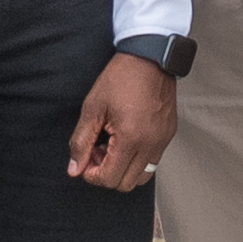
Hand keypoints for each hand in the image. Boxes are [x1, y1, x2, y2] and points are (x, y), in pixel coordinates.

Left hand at [68, 56, 175, 191]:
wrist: (150, 57)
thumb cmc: (121, 78)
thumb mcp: (92, 108)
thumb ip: (81, 142)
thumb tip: (75, 169)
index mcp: (130, 137)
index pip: (109, 178)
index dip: (92, 174)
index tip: (86, 158)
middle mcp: (150, 143)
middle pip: (126, 184)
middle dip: (107, 174)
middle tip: (98, 152)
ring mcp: (162, 140)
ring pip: (142, 177)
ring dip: (124, 169)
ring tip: (113, 147)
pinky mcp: (168, 134)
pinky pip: (152, 161)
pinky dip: (137, 159)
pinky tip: (127, 138)